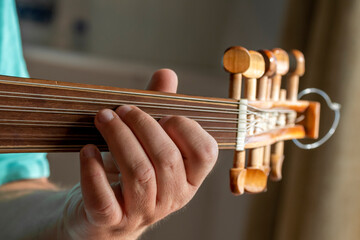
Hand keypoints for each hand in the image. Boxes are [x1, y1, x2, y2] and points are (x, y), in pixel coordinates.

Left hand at [60, 69, 217, 238]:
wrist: (103, 214)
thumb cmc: (131, 171)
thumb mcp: (149, 142)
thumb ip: (159, 108)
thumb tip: (167, 74)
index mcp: (189, 178)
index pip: (205, 153)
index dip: (185, 128)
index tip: (163, 114)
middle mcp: (172, 198)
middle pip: (167, 159)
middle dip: (143, 125)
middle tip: (122, 109)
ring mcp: (142, 212)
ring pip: (139, 175)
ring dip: (119, 139)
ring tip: (103, 118)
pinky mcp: (110, 221)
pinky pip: (103, 199)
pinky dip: (93, 171)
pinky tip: (87, 150)